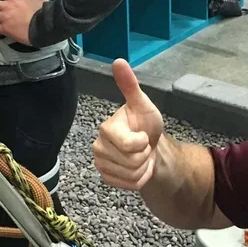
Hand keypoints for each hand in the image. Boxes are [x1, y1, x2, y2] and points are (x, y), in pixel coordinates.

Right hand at [92, 59, 163, 190]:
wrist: (149, 146)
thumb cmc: (145, 124)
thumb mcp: (143, 104)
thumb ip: (130, 85)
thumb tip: (119, 61)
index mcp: (106, 128)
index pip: (130, 145)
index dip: (143, 142)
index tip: (143, 134)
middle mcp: (98, 146)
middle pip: (132, 162)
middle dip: (144, 155)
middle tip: (142, 146)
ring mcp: (101, 164)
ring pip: (131, 175)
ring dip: (143, 167)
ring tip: (140, 155)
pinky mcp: (106, 178)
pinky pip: (129, 185)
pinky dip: (139, 178)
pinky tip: (136, 167)